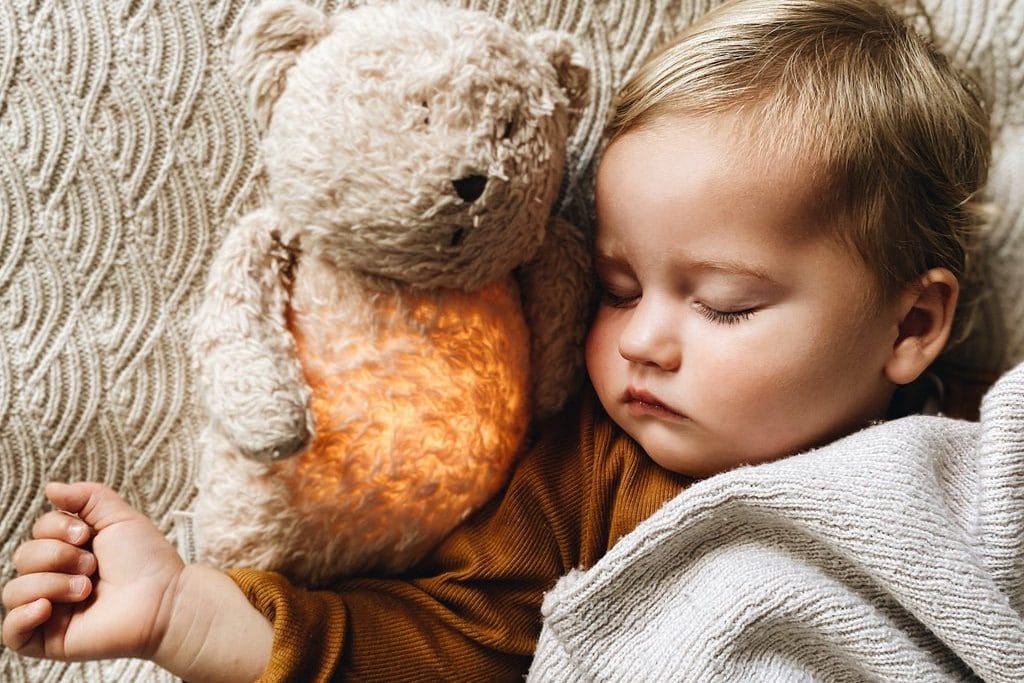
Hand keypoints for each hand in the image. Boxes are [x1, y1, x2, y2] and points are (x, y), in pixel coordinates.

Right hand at [2, 482, 184, 661]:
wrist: (164, 599)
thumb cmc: (148, 560)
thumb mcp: (118, 517)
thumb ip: (86, 496)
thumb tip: (50, 488)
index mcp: (70, 551)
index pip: (37, 532)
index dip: (56, 528)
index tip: (86, 534)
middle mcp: (57, 579)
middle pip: (23, 557)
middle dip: (57, 555)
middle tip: (92, 565)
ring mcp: (51, 611)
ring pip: (14, 591)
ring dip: (51, 583)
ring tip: (86, 588)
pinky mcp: (50, 640)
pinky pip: (11, 633)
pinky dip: (21, 617)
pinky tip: (47, 608)